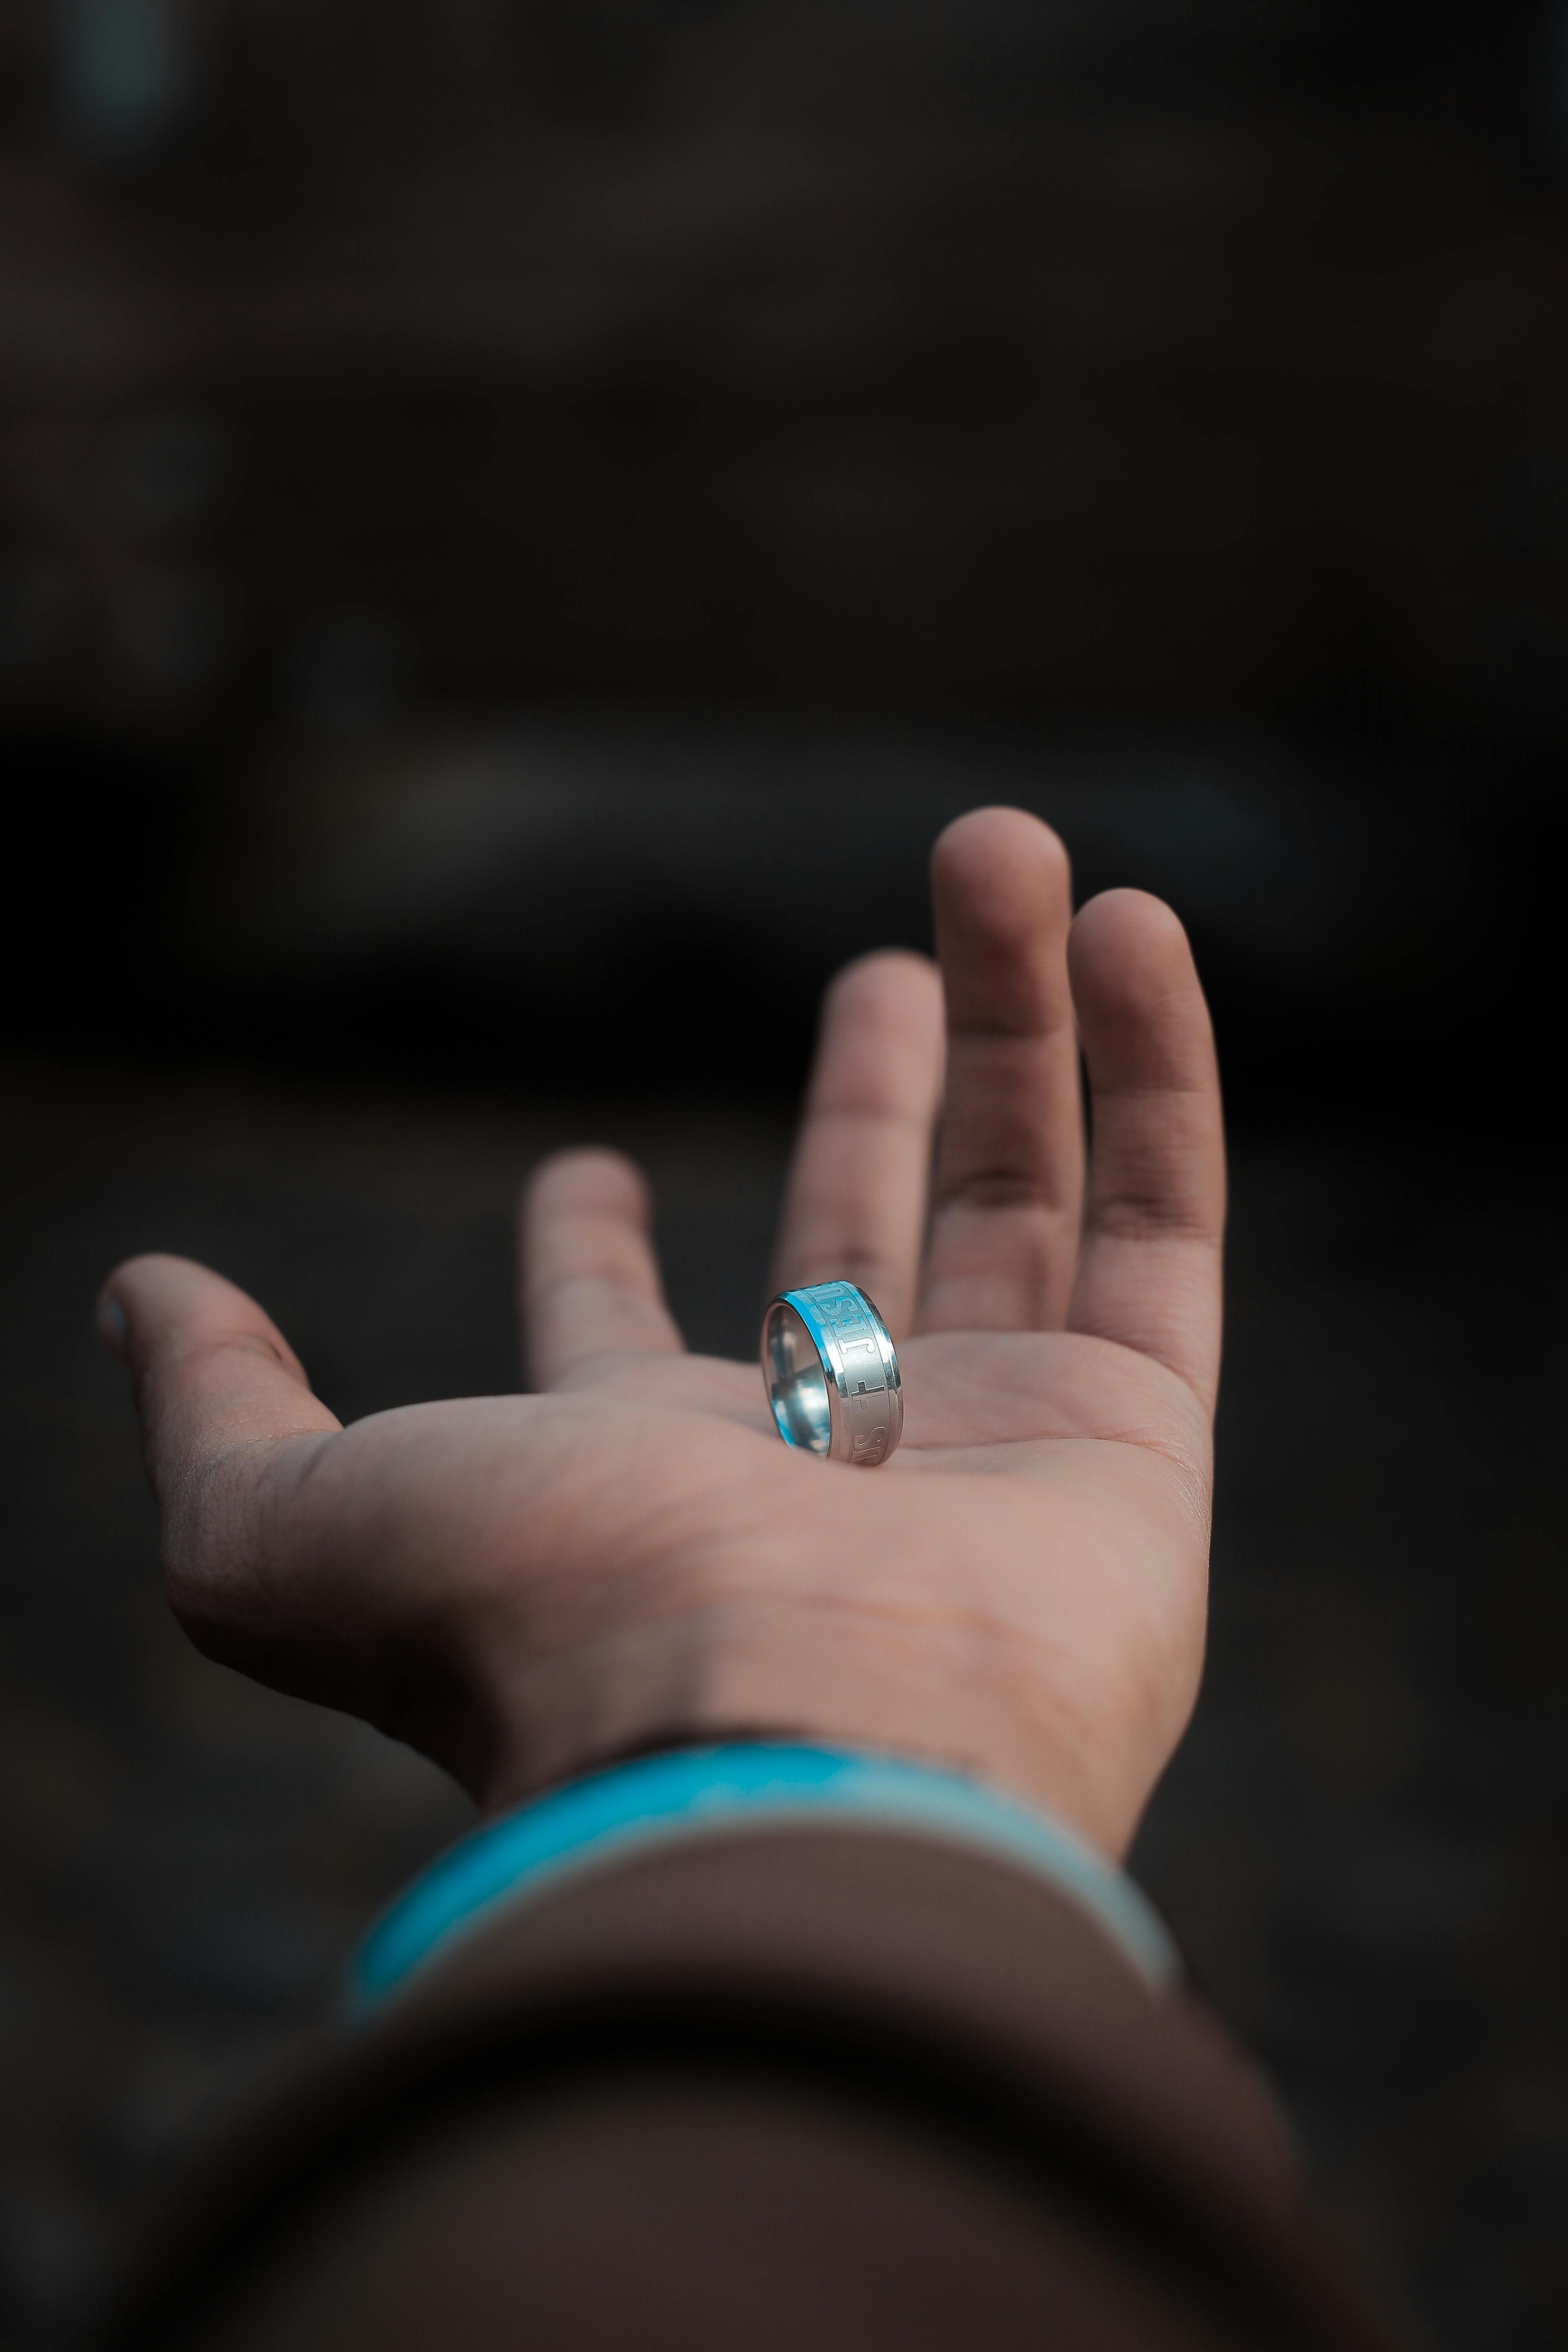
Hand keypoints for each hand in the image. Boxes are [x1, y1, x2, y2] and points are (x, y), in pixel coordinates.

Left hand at [100, 810, 1223, 1858]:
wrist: (776, 1751)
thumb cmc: (537, 1635)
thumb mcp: (286, 1528)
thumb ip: (217, 1411)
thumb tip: (138, 1294)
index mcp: (643, 1480)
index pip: (619, 1338)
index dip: (588, 1253)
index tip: (575, 1165)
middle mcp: (827, 1464)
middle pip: (861, 1228)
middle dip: (872, 1089)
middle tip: (880, 963)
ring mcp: (997, 1448)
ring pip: (1022, 1190)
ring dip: (1018, 1018)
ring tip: (999, 851)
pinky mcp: (1134, 1439)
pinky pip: (1162, 1215)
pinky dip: (1154, 1063)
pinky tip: (1128, 921)